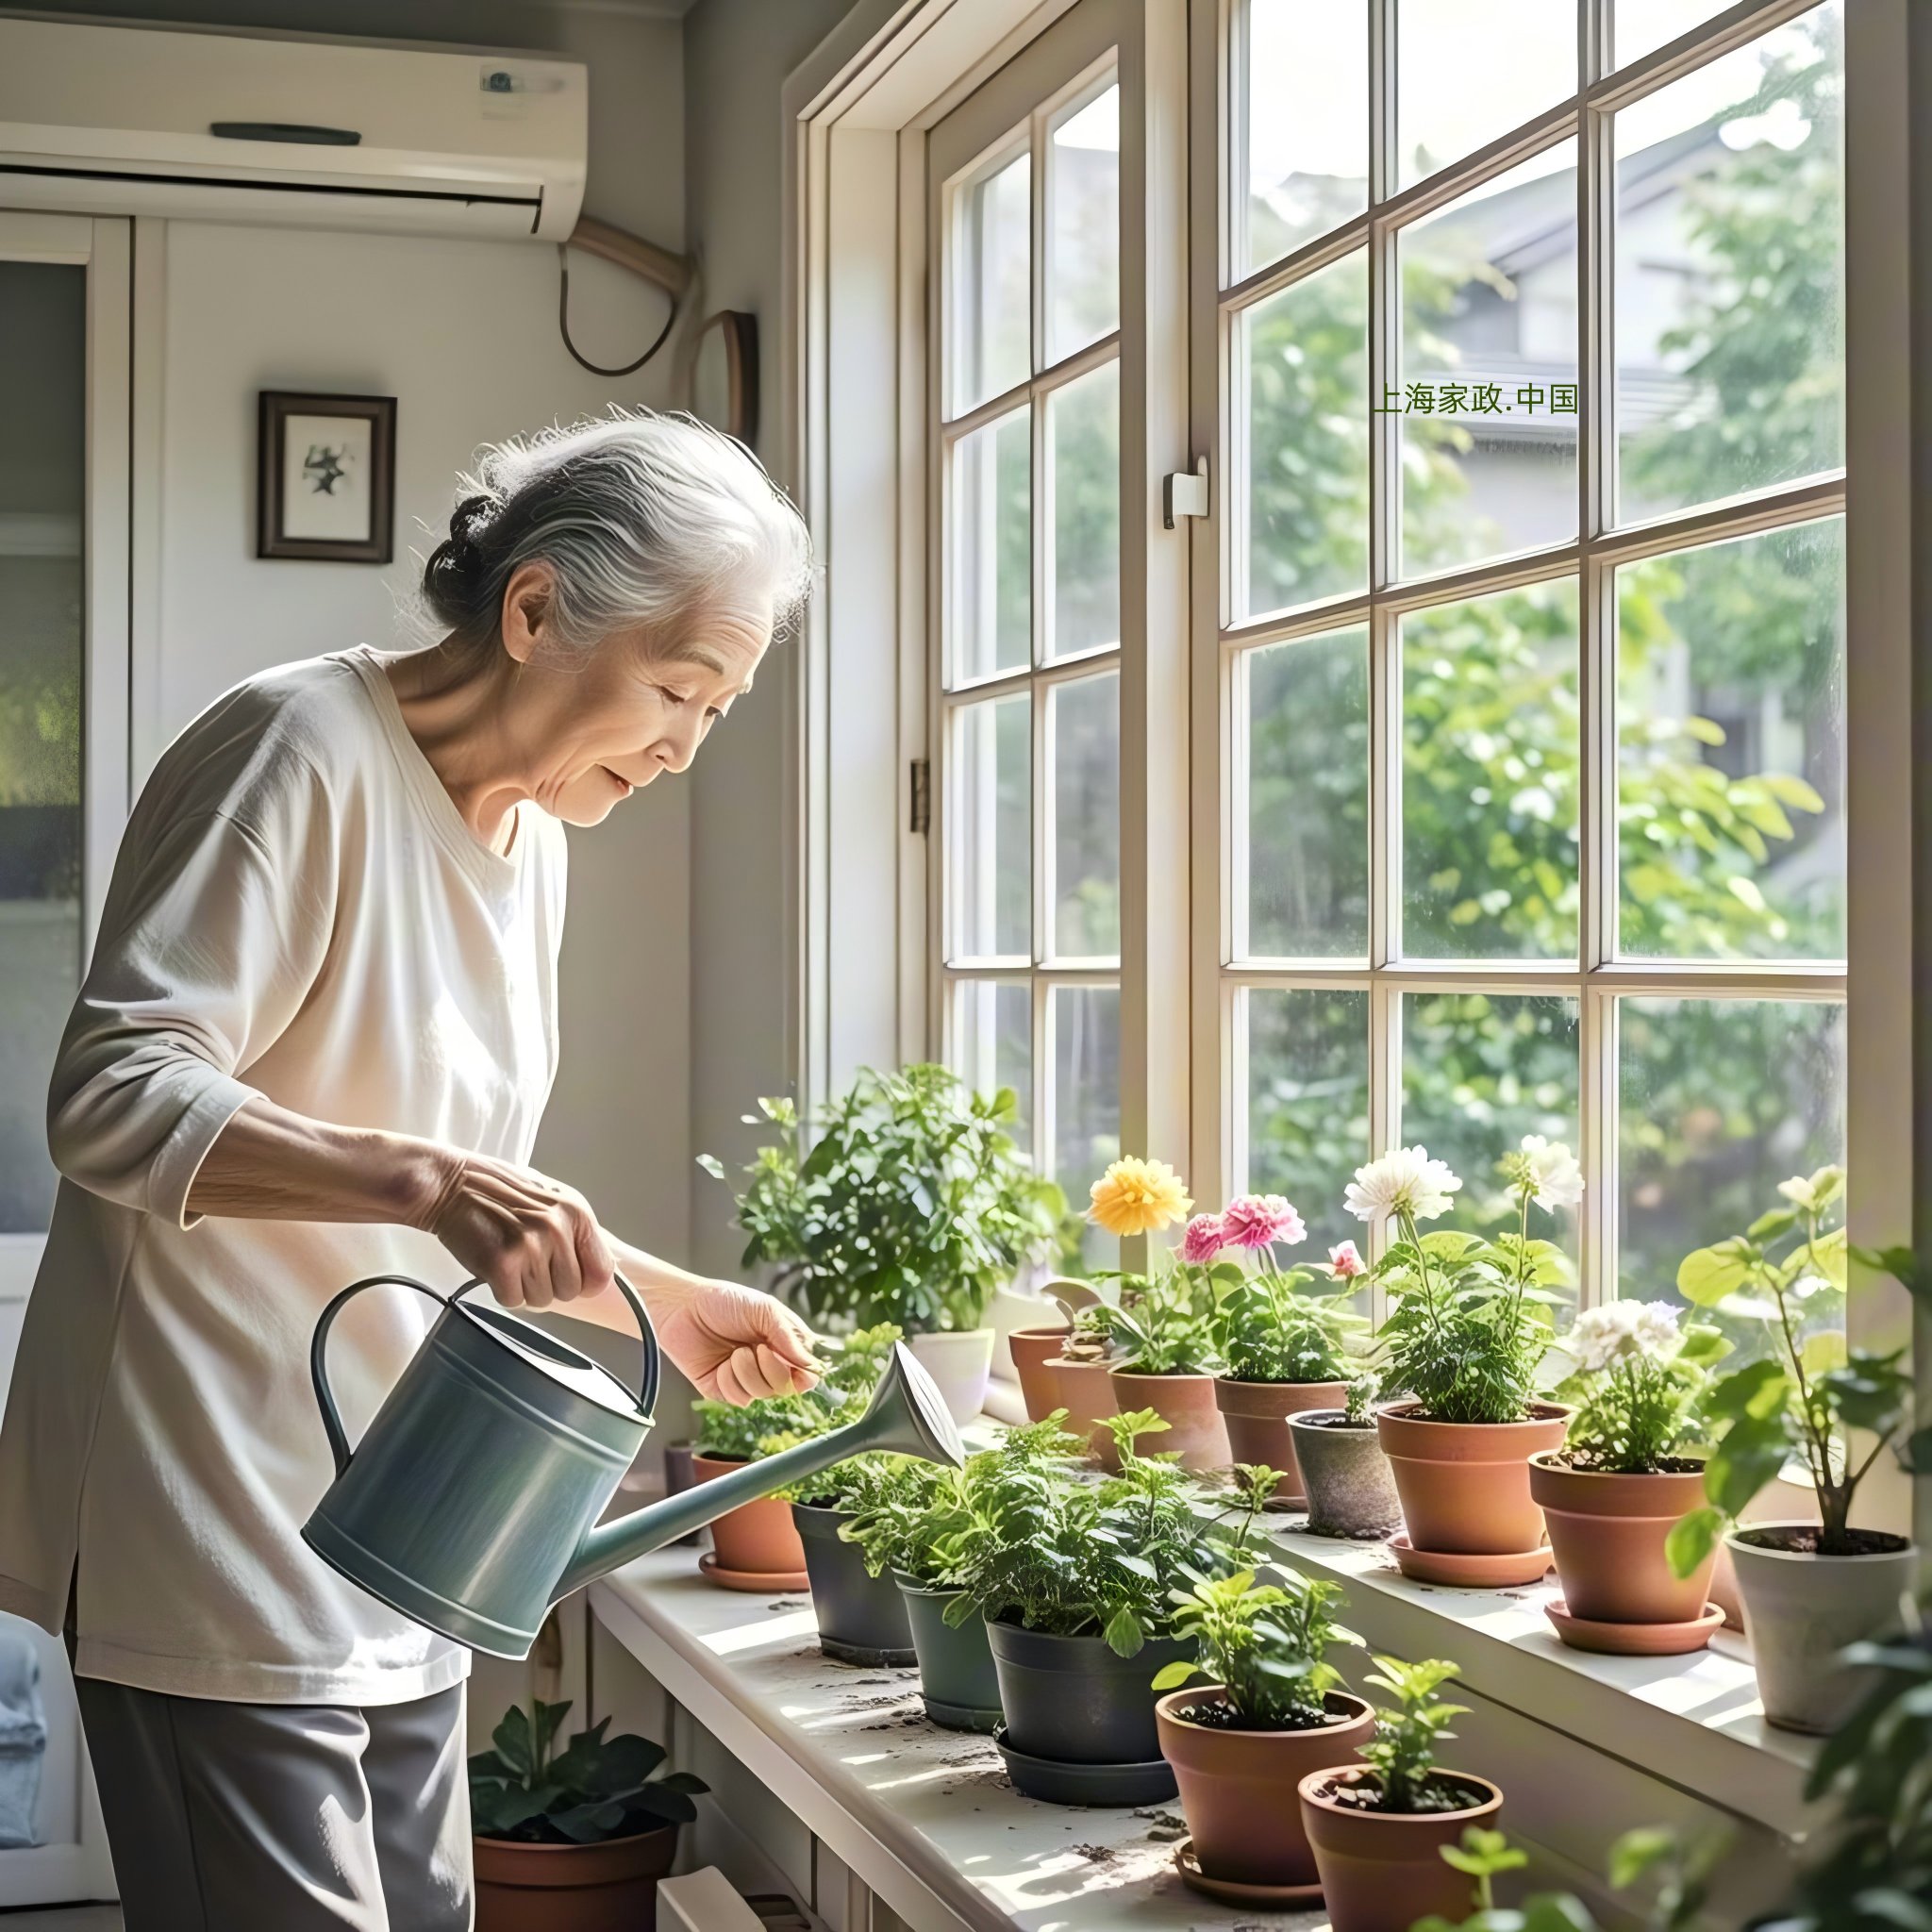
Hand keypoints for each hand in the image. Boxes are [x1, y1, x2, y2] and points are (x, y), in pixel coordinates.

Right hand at [418, 1148, 613, 1311]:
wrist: (452, 1184)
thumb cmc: (499, 1194)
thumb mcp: (552, 1203)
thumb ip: (575, 1236)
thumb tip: (596, 1275)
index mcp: (577, 1213)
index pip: (602, 1272)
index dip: (585, 1283)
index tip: (571, 1280)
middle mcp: (558, 1229)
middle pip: (570, 1291)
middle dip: (548, 1284)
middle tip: (526, 1262)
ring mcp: (531, 1246)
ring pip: (542, 1299)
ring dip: (523, 1287)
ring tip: (509, 1258)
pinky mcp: (502, 1263)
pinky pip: (514, 1301)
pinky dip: (502, 1291)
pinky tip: (494, 1265)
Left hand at [649, 1277, 820, 1403]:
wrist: (682, 1308)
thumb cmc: (724, 1301)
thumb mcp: (764, 1309)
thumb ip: (789, 1337)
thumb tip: (810, 1364)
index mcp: (783, 1344)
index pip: (807, 1373)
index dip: (804, 1373)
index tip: (791, 1361)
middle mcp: (768, 1364)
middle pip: (788, 1387)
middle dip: (773, 1369)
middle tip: (756, 1348)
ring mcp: (746, 1378)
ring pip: (763, 1394)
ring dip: (748, 1372)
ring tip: (734, 1352)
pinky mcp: (723, 1389)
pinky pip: (739, 1398)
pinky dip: (730, 1380)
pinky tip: (721, 1364)